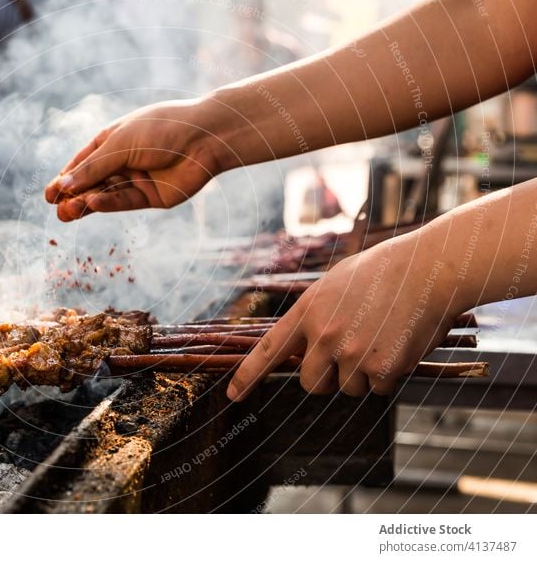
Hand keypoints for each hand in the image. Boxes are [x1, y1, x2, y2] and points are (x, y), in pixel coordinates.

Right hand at [44, 99, 226, 220]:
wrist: (205, 138)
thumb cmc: (162, 129)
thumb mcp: (121, 144)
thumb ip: (94, 168)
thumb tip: (63, 186)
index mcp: (112, 141)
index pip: (82, 163)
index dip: (65, 178)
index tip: (49, 195)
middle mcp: (122, 161)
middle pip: (91, 182)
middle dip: (73, 195)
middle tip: (57, 208)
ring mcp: (136, 179)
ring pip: (106, 194)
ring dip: (87, 202)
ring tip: (68, 212)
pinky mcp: (150, 197)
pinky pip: (124, 202)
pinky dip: (108, 203)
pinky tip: (93, 204)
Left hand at [227, 231, 463, 400]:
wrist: (429, 267)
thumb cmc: (385, 271)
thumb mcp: (336, 284)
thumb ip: (316, 314)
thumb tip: (308, 347)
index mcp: (308, 311)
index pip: (269, 350)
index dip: (248, 375)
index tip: (232, 395)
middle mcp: (323, 335)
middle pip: (310, 384)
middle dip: (327, 378)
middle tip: (351, 352)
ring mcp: (351, 354)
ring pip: (347, 388)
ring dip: (363, 374)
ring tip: (382, 336)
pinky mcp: (381, 368)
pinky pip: (378, 389)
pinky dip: (389, 375)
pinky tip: (399, 344)